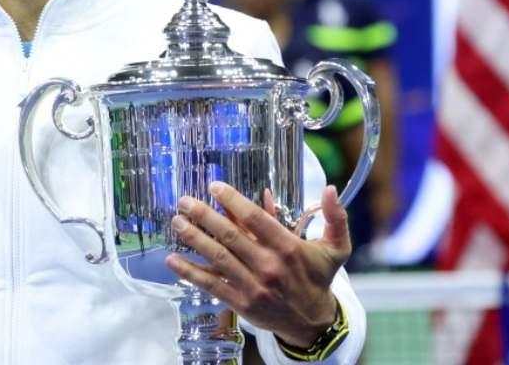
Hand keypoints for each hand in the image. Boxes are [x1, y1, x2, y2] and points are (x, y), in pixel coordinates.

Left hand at [166, 182, 349, 347]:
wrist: (313, 322)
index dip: (233, 200)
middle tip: (184, 201)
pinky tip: (172, 260)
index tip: (214, 186)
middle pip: (230, 236)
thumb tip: (330, 188)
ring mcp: (253, 286)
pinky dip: (190, 273)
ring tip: (176, 222)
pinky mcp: (241, 303)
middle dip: (204, 216)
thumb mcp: (336, 247)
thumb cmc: (319, 277)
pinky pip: (211, 285)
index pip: (255, 218)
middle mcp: (269, 265)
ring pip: (218, 258)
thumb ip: (335, 217)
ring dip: (193, 239)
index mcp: (289, 247)